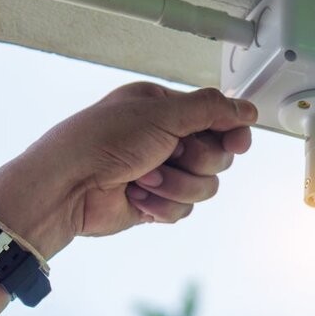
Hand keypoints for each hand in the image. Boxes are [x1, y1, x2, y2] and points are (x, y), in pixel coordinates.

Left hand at [0, 82, 256, 257]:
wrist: (67, 188)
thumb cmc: (101, 141)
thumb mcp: (161, 114)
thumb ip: (211, 110)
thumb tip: (247, 109)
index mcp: (165, 108)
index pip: (218, 118)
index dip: (232, 132)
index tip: (237, 143)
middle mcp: (166, 137)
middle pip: (218, 155)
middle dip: (195, 160)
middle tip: (169, 154)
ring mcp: (163, 171)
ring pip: (205, 185)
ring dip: (176, 184)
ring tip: (144, 179)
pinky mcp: (157, 202)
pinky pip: (185, 208)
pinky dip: (163, 204)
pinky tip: (137, 196)